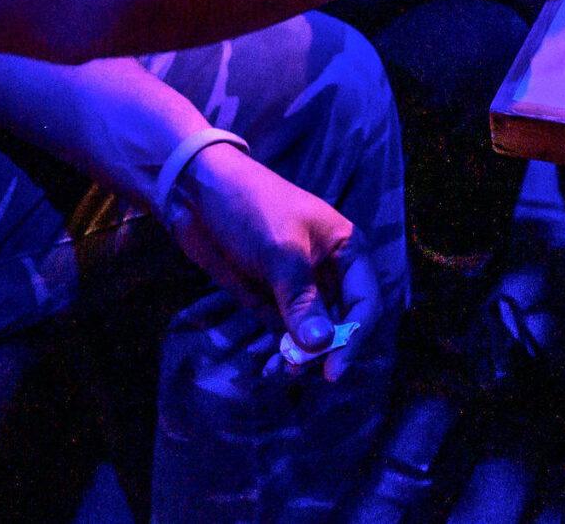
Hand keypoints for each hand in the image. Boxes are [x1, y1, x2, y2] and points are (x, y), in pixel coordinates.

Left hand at [167, 142, 381, 383]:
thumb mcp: (281, 251)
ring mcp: (300, 288)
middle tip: (298, 370)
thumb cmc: (251, 208)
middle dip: (325, 352)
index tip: (333, 369)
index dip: (354, 338)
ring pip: (314, 335)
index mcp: (346, 250)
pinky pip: (285, 334)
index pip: (366, 302)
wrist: (199, 193)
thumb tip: (321, 345)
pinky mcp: (272, 300)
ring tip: (278, 371)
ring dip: (302, 357)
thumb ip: (301, 299)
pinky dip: (281, 352)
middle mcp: (330, 272)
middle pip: (342, 324)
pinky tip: (268, 366)